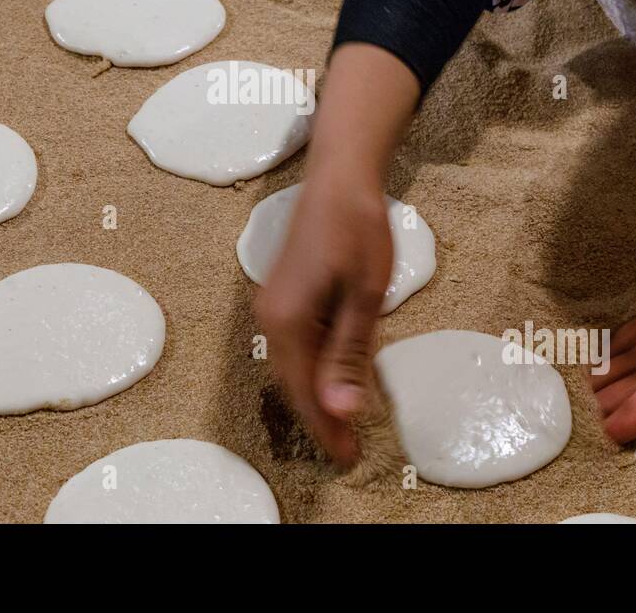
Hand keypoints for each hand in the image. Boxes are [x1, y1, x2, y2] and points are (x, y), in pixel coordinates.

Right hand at [254, 172, 392, 465]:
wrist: (338, 178)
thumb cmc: (357, 228)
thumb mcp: (364, 294)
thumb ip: (349, 353)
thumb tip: (340, 408)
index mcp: (288, 321)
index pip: (305, 391)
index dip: (326, 429)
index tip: (347, 457)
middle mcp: (271, 318)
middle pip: (292, 384)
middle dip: (318, 419)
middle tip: (346, 451)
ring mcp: (273, 306)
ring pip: (291, 367)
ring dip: (313, 397)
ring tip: (341, 424)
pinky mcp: (282, 297)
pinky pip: (293, 347)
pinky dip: (311, 371)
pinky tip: (332, 378)